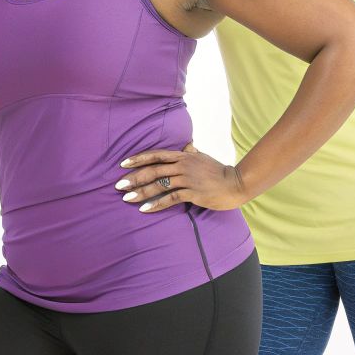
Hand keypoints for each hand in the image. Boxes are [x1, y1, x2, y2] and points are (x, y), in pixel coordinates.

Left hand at [116, 142, 247, 212]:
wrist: (235, 183)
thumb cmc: (219, 171)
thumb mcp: (203, 158)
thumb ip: (192, 152)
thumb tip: (187, 145)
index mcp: (184, 156)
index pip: (157, 155)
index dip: (139, 158)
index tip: (123, 163)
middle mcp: (183, 165)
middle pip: (153, 170)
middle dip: (134, 178)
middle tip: (119, 185)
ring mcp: (187, 179)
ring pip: (159, 185)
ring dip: (141, 192)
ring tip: (126, 199)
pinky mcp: (192, 193)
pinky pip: (170, 198)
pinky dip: (156, 204)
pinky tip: (145, 209)